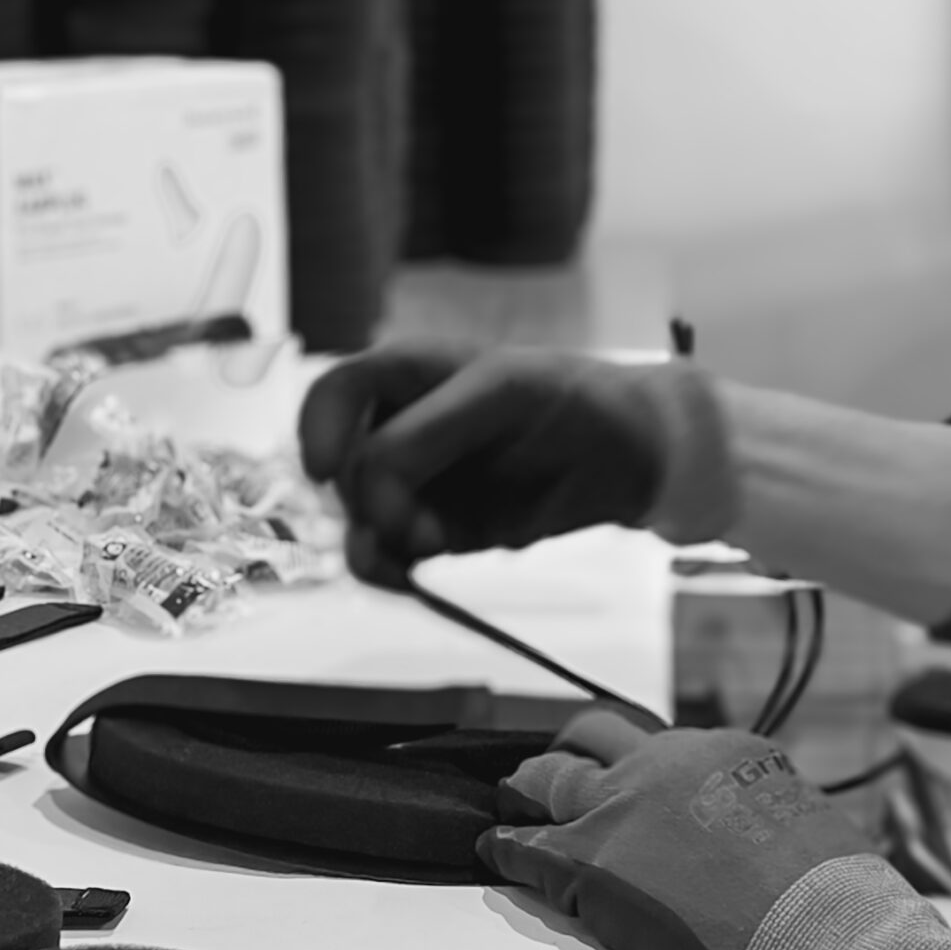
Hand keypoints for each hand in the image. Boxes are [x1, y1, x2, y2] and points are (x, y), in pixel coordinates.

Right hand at [297, 345, 734, 587]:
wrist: (633, 457)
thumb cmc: (571, 399)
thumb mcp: (500, 394)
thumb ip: (427, 434)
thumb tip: (369, 485)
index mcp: (408, 375)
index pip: (335, 394)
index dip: (317, 428)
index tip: (323, 471)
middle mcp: (400, 428)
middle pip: (342, 468)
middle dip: (367, 500)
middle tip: (417, 526)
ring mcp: (416, 484)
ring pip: (356, 518)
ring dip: (375, 542)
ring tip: (424, 551)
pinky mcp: (436, 531)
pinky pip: (387, 556)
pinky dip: (388, 570)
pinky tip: (411, 574)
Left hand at [481, 712, 950, 949]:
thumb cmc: (840, 918)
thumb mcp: (811, 840)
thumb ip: (766, 829)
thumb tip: (755, 854)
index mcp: (734, 755)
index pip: (665, 748)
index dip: (640, 770)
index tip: (633, 782)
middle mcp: (673, 762)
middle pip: (599, 737)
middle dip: (574, 757)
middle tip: (553, 776)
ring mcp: (625, 806)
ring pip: (552, 779)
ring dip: (530, 792)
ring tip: (512, 802)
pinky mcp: (591, 859)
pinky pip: (527, 844)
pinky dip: (507, 846)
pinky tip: (496, 850)